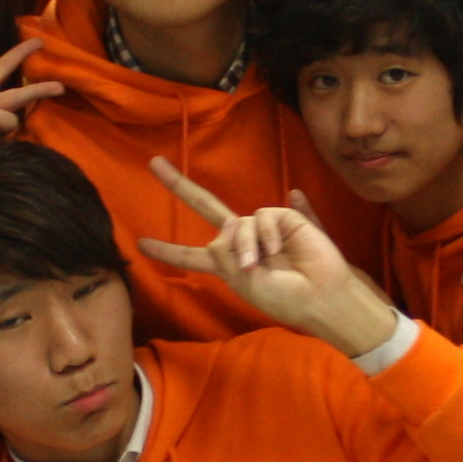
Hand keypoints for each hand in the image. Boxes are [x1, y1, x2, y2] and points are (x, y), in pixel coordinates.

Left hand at [136, 162, 397, 359]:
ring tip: (261, 265)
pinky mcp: (284, 217)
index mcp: (227, 264)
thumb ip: (226, 253)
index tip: (141, 243)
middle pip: (205, 206)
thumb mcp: (242, 282)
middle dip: (179, 185)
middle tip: (153, 163)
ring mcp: (261, 228)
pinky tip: (281, 248)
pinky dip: (268, 236)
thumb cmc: (282, 298)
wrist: (320, 295)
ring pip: (239, 223)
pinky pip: (263, 216)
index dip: (168, 251)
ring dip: (248, 246)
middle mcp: (240, 242)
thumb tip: (231, 227)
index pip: (192, 256)